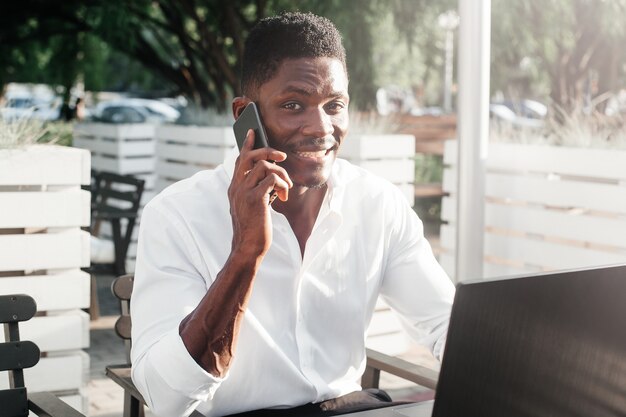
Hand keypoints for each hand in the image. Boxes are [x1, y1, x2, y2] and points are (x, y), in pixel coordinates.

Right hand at [228, 129, 292, 257]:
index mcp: (235, 187)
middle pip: (250, 156)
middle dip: (267, 151)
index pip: (239, 159)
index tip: (252, 132)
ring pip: (264, 166)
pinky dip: (282, 184)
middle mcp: (236, 187)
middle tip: (281, 156)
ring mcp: (244, 192)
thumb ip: (257, 190)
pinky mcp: (255, 199)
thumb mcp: (252, 205)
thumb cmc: (253, 228)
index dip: (247, 144)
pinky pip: (271, 179)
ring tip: (286, 187)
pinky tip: (284, 195)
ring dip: (281, 173)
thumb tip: (271, 176)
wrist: (248, 247)